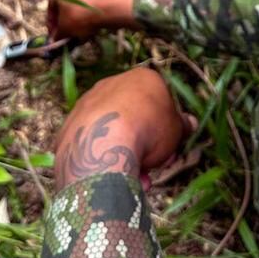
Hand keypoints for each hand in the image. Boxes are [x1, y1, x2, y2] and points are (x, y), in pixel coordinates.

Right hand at [48, 0, 138, 41]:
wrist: (110, 7)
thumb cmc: (81, 14)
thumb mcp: (65, 28)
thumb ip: (58, 34)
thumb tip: (56, 39)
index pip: (52, 6)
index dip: (53, 23)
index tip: (56, 34)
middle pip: (68, 2)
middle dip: (68, 19)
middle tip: (69, 33)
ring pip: (82, 1)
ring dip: (80, 16)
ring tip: (83, 31)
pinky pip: (95, 0)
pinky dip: (92, 11)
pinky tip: (94, 23)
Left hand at [54, 67, 191, 189]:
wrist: (105, 144)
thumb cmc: (148, 130)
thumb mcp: (176, 129)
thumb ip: (182, 124)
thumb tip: (190, 122)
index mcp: (140, 78)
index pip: (158, 101)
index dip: (165, 127)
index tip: (168, 147)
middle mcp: (110, 85)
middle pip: (133, 116)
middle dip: (144, 142)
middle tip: (152, 164)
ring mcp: (86, 105)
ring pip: (112, 132)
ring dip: (125, 154)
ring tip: (135, 179)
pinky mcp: (68, 127)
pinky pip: (92, 145)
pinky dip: (102, 160)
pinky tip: (113, 179)